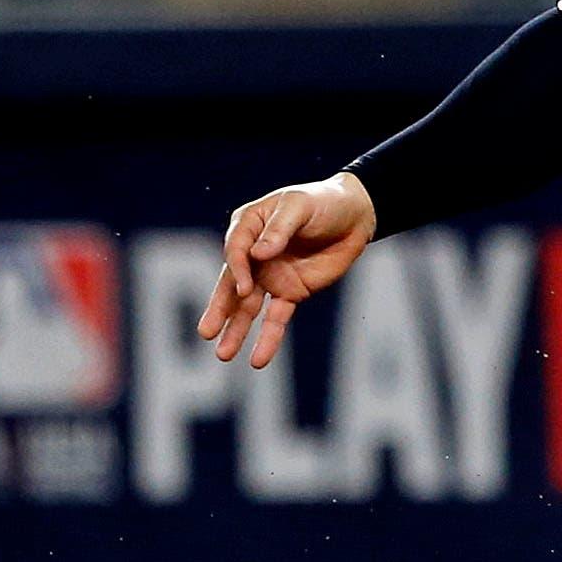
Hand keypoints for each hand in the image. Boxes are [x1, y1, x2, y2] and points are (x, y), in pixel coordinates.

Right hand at [200, 172, 377, 367]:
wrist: (355, 214)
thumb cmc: (322, 201)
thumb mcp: (299, 206)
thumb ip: (279, 229)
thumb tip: (259, 254)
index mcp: (248, 227)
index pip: (235, 251)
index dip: (238, 270)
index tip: (244, 288)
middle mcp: (253, 255)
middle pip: (232, 285)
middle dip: (220, 309)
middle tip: (205, 333)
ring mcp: (270, 276)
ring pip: (248, 307)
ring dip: (236, 330)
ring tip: (223, 355)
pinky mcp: (291, 292)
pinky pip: (276, 319)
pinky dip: (268, 338)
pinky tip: (257, 359)